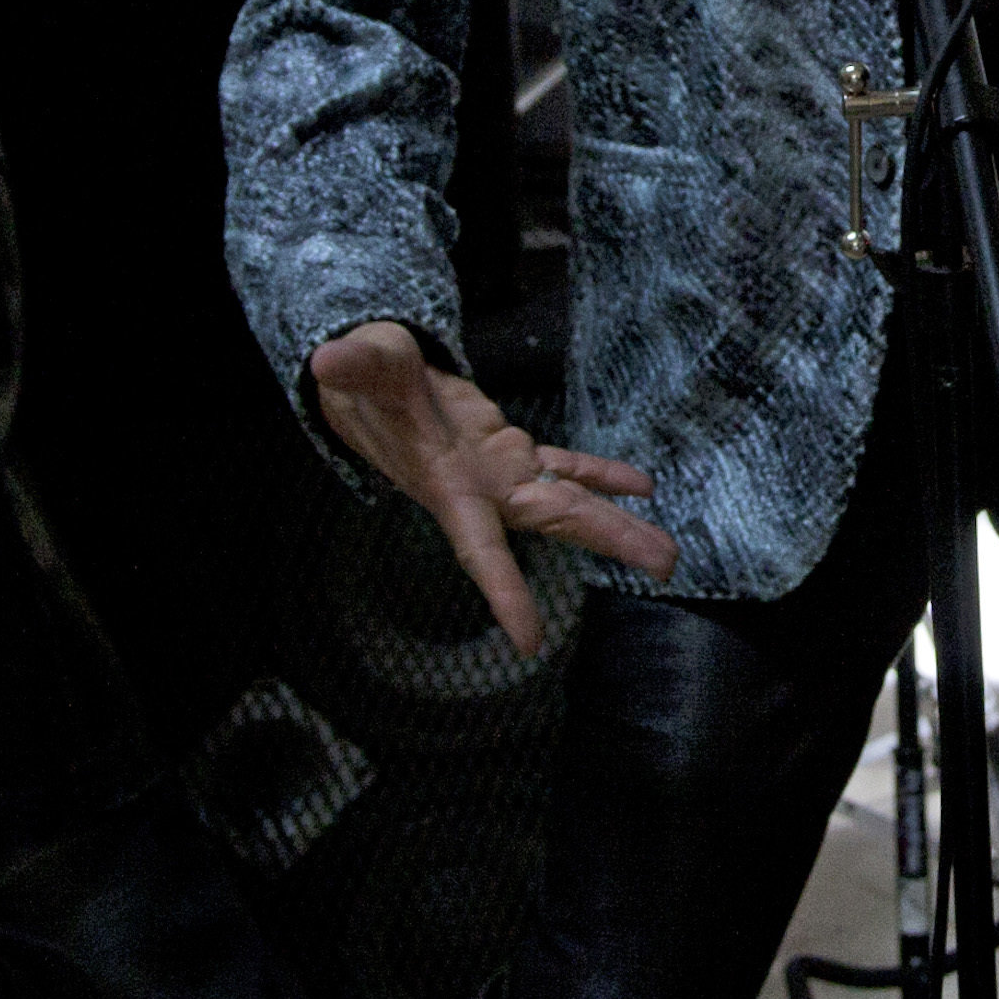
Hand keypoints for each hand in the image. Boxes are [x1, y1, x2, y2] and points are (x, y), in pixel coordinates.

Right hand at [308, 320, 670, 659]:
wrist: (366, 387)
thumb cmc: (365, 379)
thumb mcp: (363, 365)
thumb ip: (356, 365)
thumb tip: (329, 356)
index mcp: (448, 484)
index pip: (479, 546)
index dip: (504, 592)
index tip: (530, 642)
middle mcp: (482, 489)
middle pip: (553, 521)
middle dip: (608, 541)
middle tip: (668, 565)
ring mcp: (499, 471)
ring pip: (567, 500)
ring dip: (616, 522)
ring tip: (666, 551)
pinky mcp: (508, 448)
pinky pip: (561, 466)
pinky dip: (599, 474)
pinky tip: (640, 485)